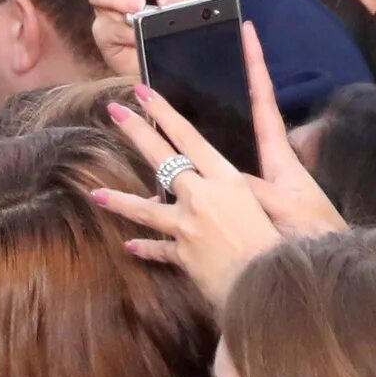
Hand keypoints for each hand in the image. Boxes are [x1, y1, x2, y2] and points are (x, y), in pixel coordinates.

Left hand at [95, 84, 291, 304]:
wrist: (271, 283)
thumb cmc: (279, 242)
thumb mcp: (269, 204)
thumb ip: (239, 191)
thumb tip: (221, 184)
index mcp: (226, 179)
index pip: (188, 136)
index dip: (164, 113)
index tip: (142, 93)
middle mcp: (201, 197)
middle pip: (162, 159)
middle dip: (137, 132)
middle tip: (114, 111)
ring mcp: (187, 226)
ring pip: (145, 209)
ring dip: (120, 201)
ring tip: (96, 194)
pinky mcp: (183, 256)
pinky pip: (158, 250)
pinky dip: (145, 248)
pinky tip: (129, 245)